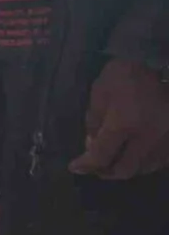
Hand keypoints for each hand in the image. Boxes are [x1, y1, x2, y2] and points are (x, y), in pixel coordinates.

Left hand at [72, 57, 168, 179]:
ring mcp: (166, 139)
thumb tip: (92, 145)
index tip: (75, 167)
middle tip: (96, 166)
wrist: (159, 62)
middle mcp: (147, 137)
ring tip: (115, 160)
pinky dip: (146, 163)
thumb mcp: (100, 93)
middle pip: (125, 169)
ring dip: (127, 167)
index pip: (101, 156)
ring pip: (145, 168)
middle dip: (107, 171)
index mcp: (124, 124)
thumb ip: (94, 121)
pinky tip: (137, 155)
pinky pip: (161, 160)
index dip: (86, 165)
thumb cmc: (125, 75)